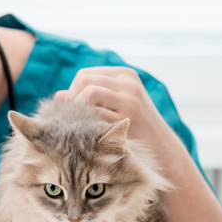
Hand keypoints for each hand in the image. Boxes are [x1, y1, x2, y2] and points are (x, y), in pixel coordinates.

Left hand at [53, 66, 167, 144]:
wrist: (162, 147)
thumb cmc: (135, 126)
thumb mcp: (116, 104)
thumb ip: (91, 97)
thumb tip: (58, 97)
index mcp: (125, 74)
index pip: (85, 74)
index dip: (72, 92)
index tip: (71, 111)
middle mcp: (128, 82)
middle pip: (84, 80)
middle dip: (72, 99)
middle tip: (70, 119)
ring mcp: (130, 98)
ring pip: (90, 93)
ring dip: (78, 110)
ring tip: (78, 125)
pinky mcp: (129, 116)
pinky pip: (97, 113)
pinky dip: (87, 122)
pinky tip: (87, 133)